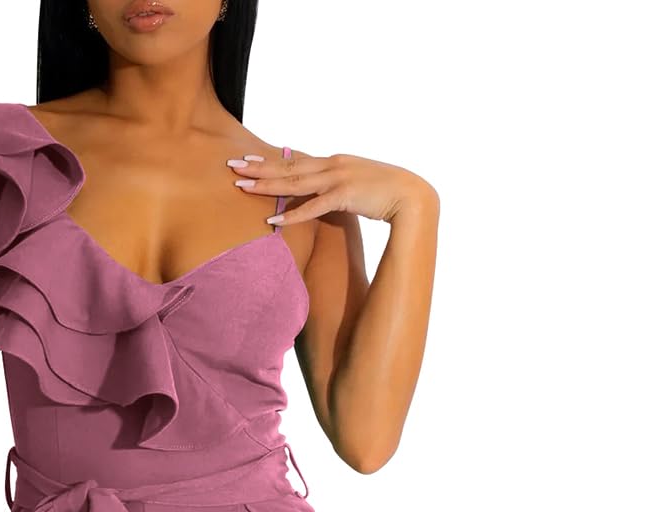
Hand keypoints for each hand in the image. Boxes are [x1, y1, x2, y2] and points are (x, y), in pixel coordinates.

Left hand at [228, 147, 438, 227]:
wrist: (412, 195)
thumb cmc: (386, 193)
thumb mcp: (357, 185)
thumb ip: (337, 187)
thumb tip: (324, 195)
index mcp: (334, 161)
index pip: (295, 158)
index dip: (269, 158)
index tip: (246, 157)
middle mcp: (332, 164)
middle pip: (288, 166)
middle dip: (258, 167)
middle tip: (232, 167)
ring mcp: (338, 178)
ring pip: (295, 182)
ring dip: (267, 185)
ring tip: (242, 188)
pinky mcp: (345, 196)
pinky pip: (313, 207)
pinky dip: (293, 214)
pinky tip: (273, 220)